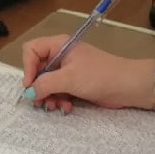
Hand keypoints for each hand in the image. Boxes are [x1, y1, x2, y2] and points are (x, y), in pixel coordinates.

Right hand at [21, 37, 150, 112]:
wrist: (127, 86)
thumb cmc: (98, 76)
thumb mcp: (69, 78)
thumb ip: (45, 84)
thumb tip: (28, 92)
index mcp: (59, 45)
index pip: (31, 50)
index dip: (27, 67)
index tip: (30, 85)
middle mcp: (61, 56)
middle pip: (38, 70)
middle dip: (38, 87)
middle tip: (40, 103)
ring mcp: (69, 70)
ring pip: (48, 83)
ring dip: (49, 96)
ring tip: (55, 107)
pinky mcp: (76, 83)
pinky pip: (59, 91)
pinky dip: (59, 100)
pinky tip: (66, 108)